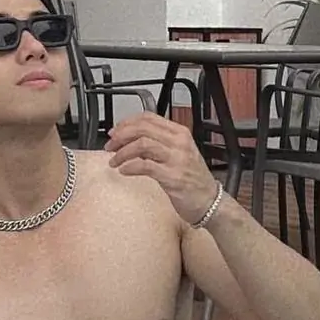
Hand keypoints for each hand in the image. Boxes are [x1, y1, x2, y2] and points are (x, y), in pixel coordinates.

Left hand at [104, 112, 218, 224]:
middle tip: (110, 146)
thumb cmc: (193, 179)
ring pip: (142, 144)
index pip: (149, 118)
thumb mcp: (178, 154)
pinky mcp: (172, 176)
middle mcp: (179, 142)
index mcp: (180, 133)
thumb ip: (158, 144)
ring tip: (114, 161)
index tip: (115, 131)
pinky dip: (130, 166)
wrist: (209, 200)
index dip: (127, 123)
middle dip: (121, 136)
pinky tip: (124, 171)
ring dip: (122, 152)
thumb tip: (131, 141)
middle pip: (143, 128)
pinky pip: (145, 166)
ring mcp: (177, 159)